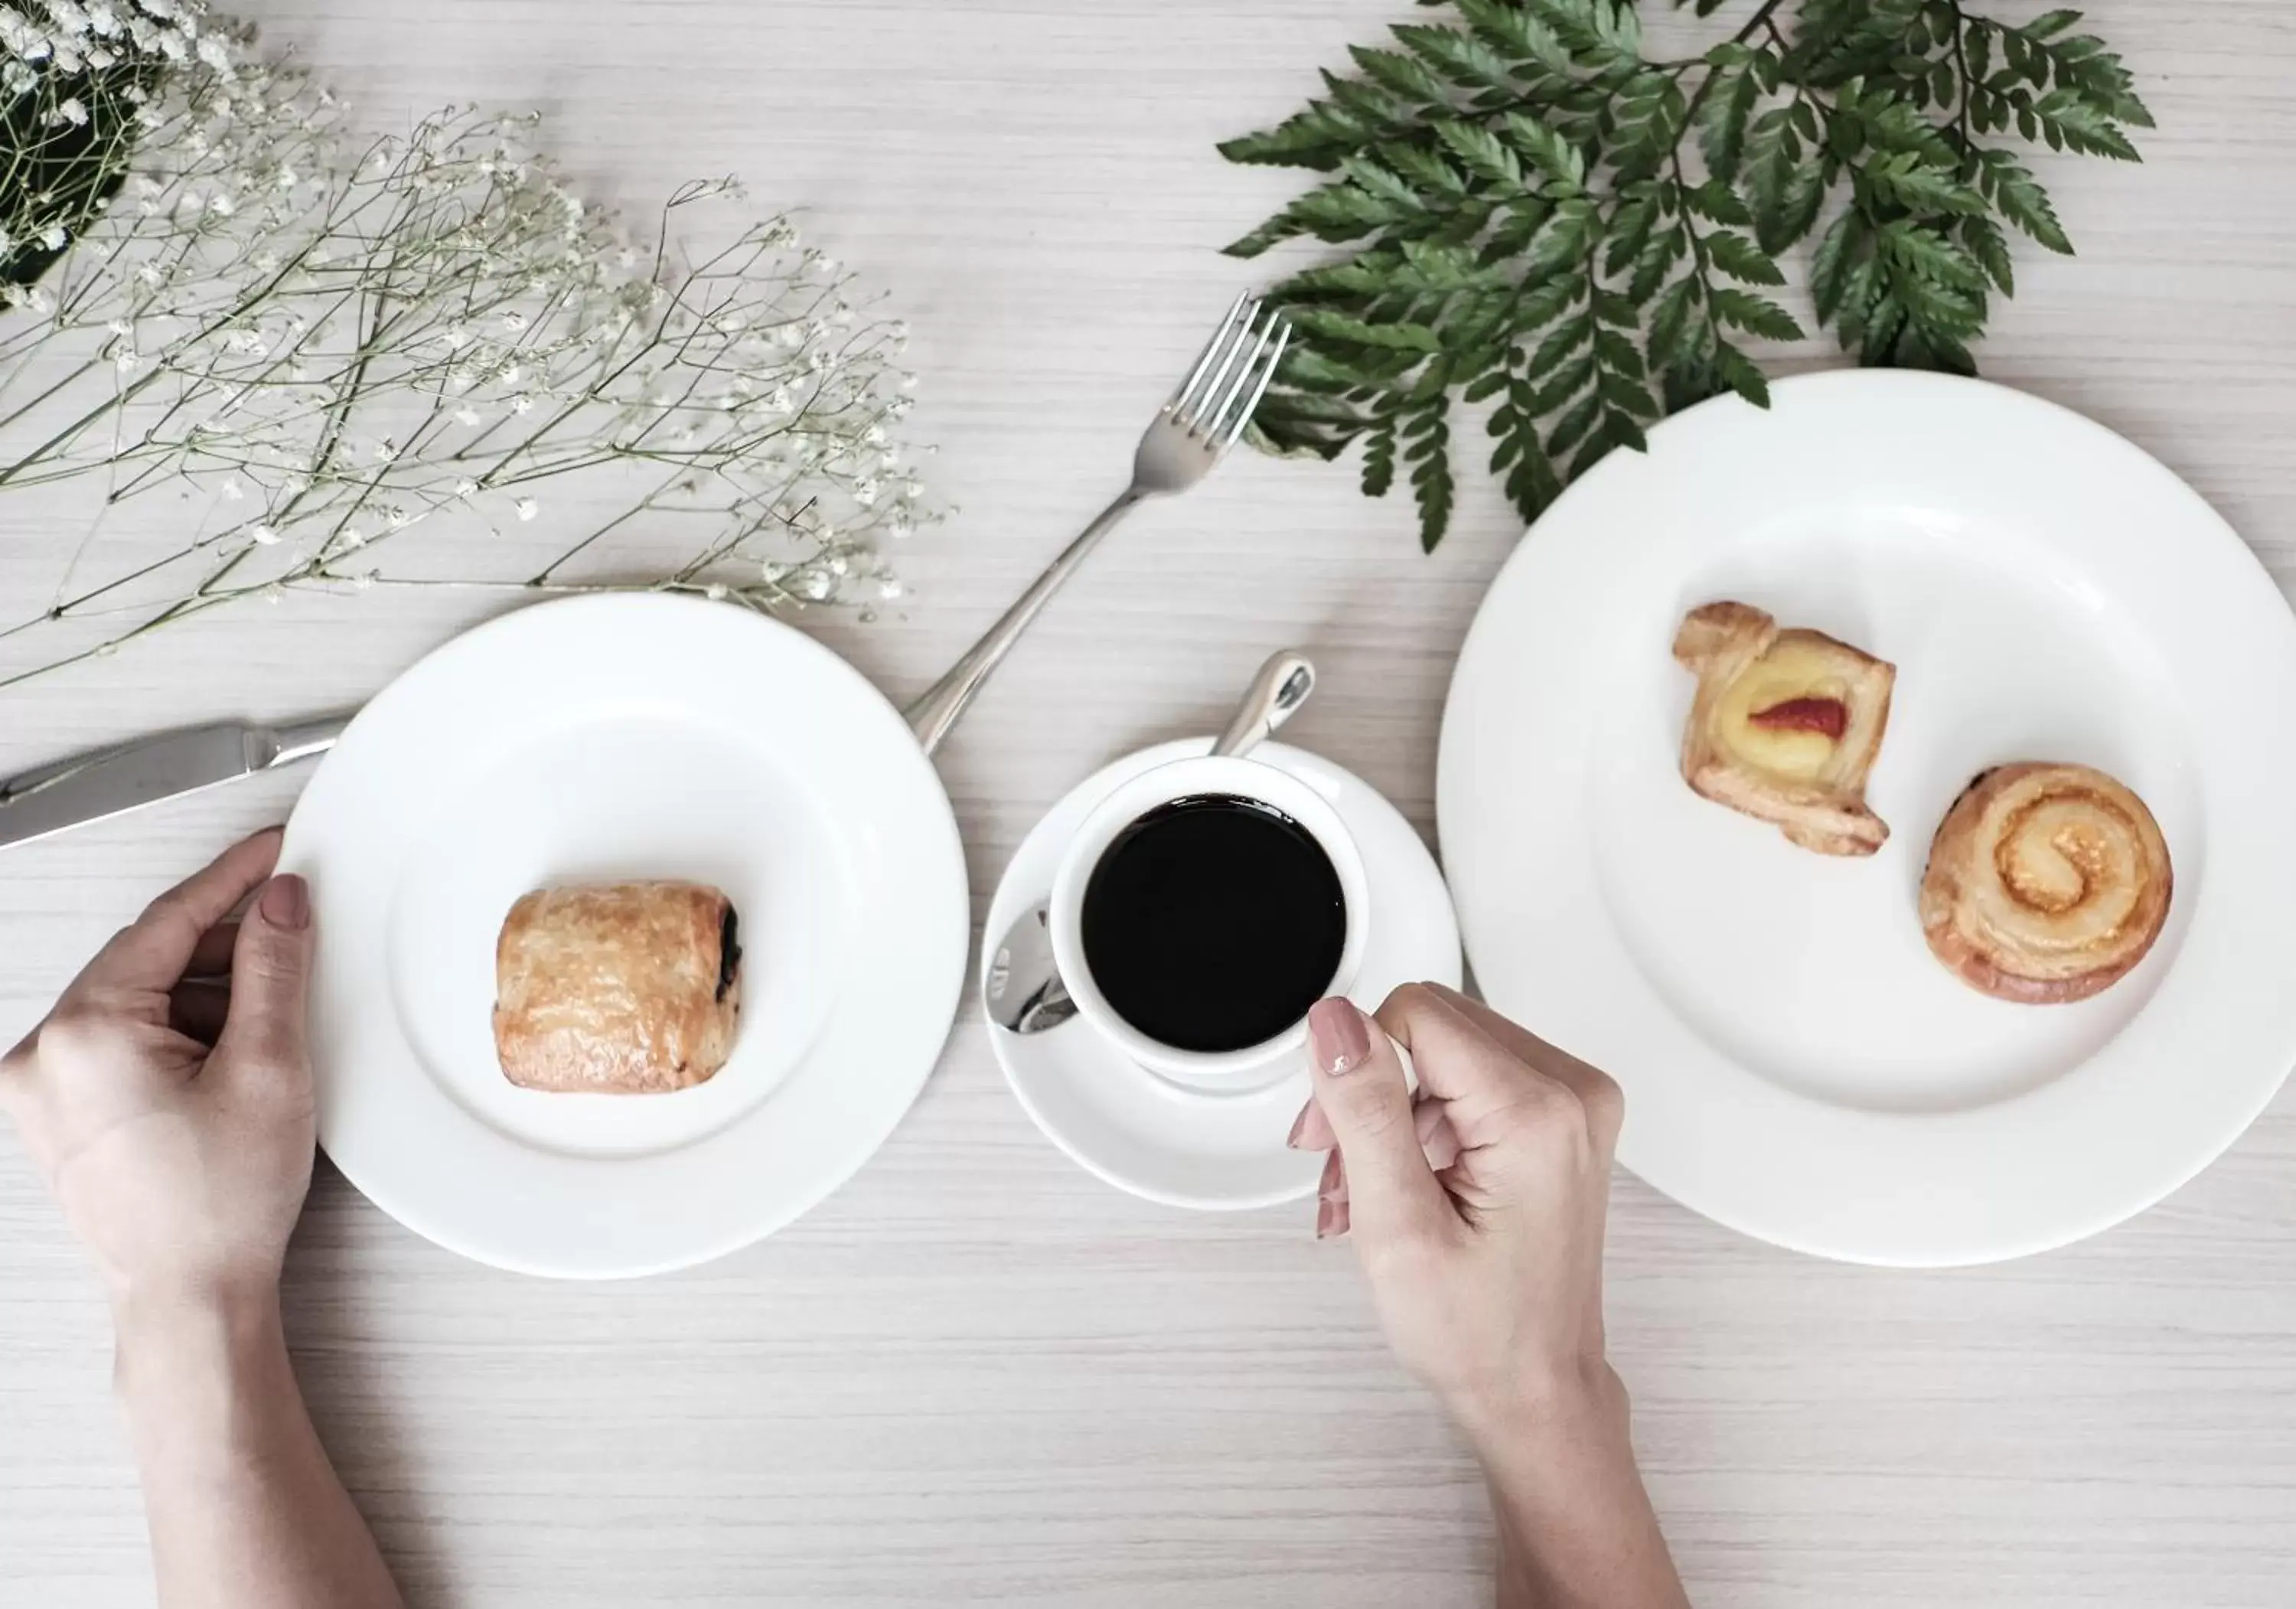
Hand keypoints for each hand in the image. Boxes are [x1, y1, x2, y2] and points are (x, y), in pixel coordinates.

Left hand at [1, 829, 317, 1315]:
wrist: (189, 1297)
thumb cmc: (220, 1206)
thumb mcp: (269, 1068)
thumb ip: (273, 967)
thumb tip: (279, 899)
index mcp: (84, 1034)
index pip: (167, 922)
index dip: (232, 879)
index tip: (273, 851)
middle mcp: (42, 1055)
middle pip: (148, 960)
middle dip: (225, 951)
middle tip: (293, 944)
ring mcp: (40, 1088)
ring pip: (136, 1001)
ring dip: (204, 1001)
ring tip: (263, 1044)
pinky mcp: (56, 1115)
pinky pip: (119, 1042)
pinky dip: (176, 1037)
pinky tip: (226, 1066)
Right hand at [1290, 983, 1624, 1436]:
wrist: (1535, 1390)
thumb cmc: (1480, 1336)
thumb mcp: (1397, 1226)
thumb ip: (1365, 1111)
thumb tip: (1334, 1022)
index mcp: (1539, 1113)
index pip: (1416, 1014)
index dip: (1356, 1069)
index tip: (1331, 1140)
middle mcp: (1573, 1094)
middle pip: (1432, 1025)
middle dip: (1369, 1090)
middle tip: (1339, 1171)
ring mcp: (1575, 1105)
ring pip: (1445, 1051)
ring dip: (1390, 1112)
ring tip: (1364, 1192)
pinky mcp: (1563, 1120)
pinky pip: (1473, 1079)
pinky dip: (1424, 1123)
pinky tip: (1401, 1182)